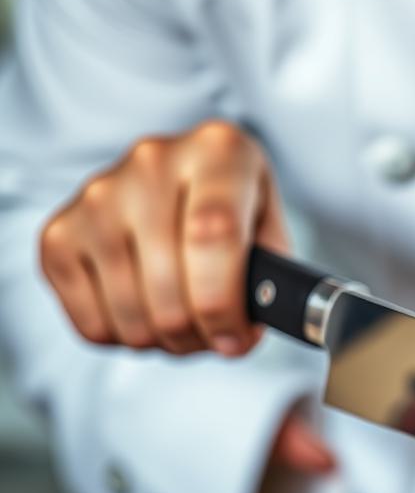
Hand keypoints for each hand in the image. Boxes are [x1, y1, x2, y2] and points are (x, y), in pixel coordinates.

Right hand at [39, 120, 289, 359]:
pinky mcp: (60, 233)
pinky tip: (145, 314)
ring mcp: (97, 194)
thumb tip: (258, 335)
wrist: (178, 186)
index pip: (211, 234)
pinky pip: (91, 322)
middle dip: (198, 334)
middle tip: (216, 338)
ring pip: (129, 313)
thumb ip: (277, 283)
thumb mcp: (272, 234)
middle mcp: (151, 161)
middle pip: (167, 284)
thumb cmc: (236, 216)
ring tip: (184, 324)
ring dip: (164, 341)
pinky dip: (123, 339)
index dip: (223, 304)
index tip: (235, 341)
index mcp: (219, 151)